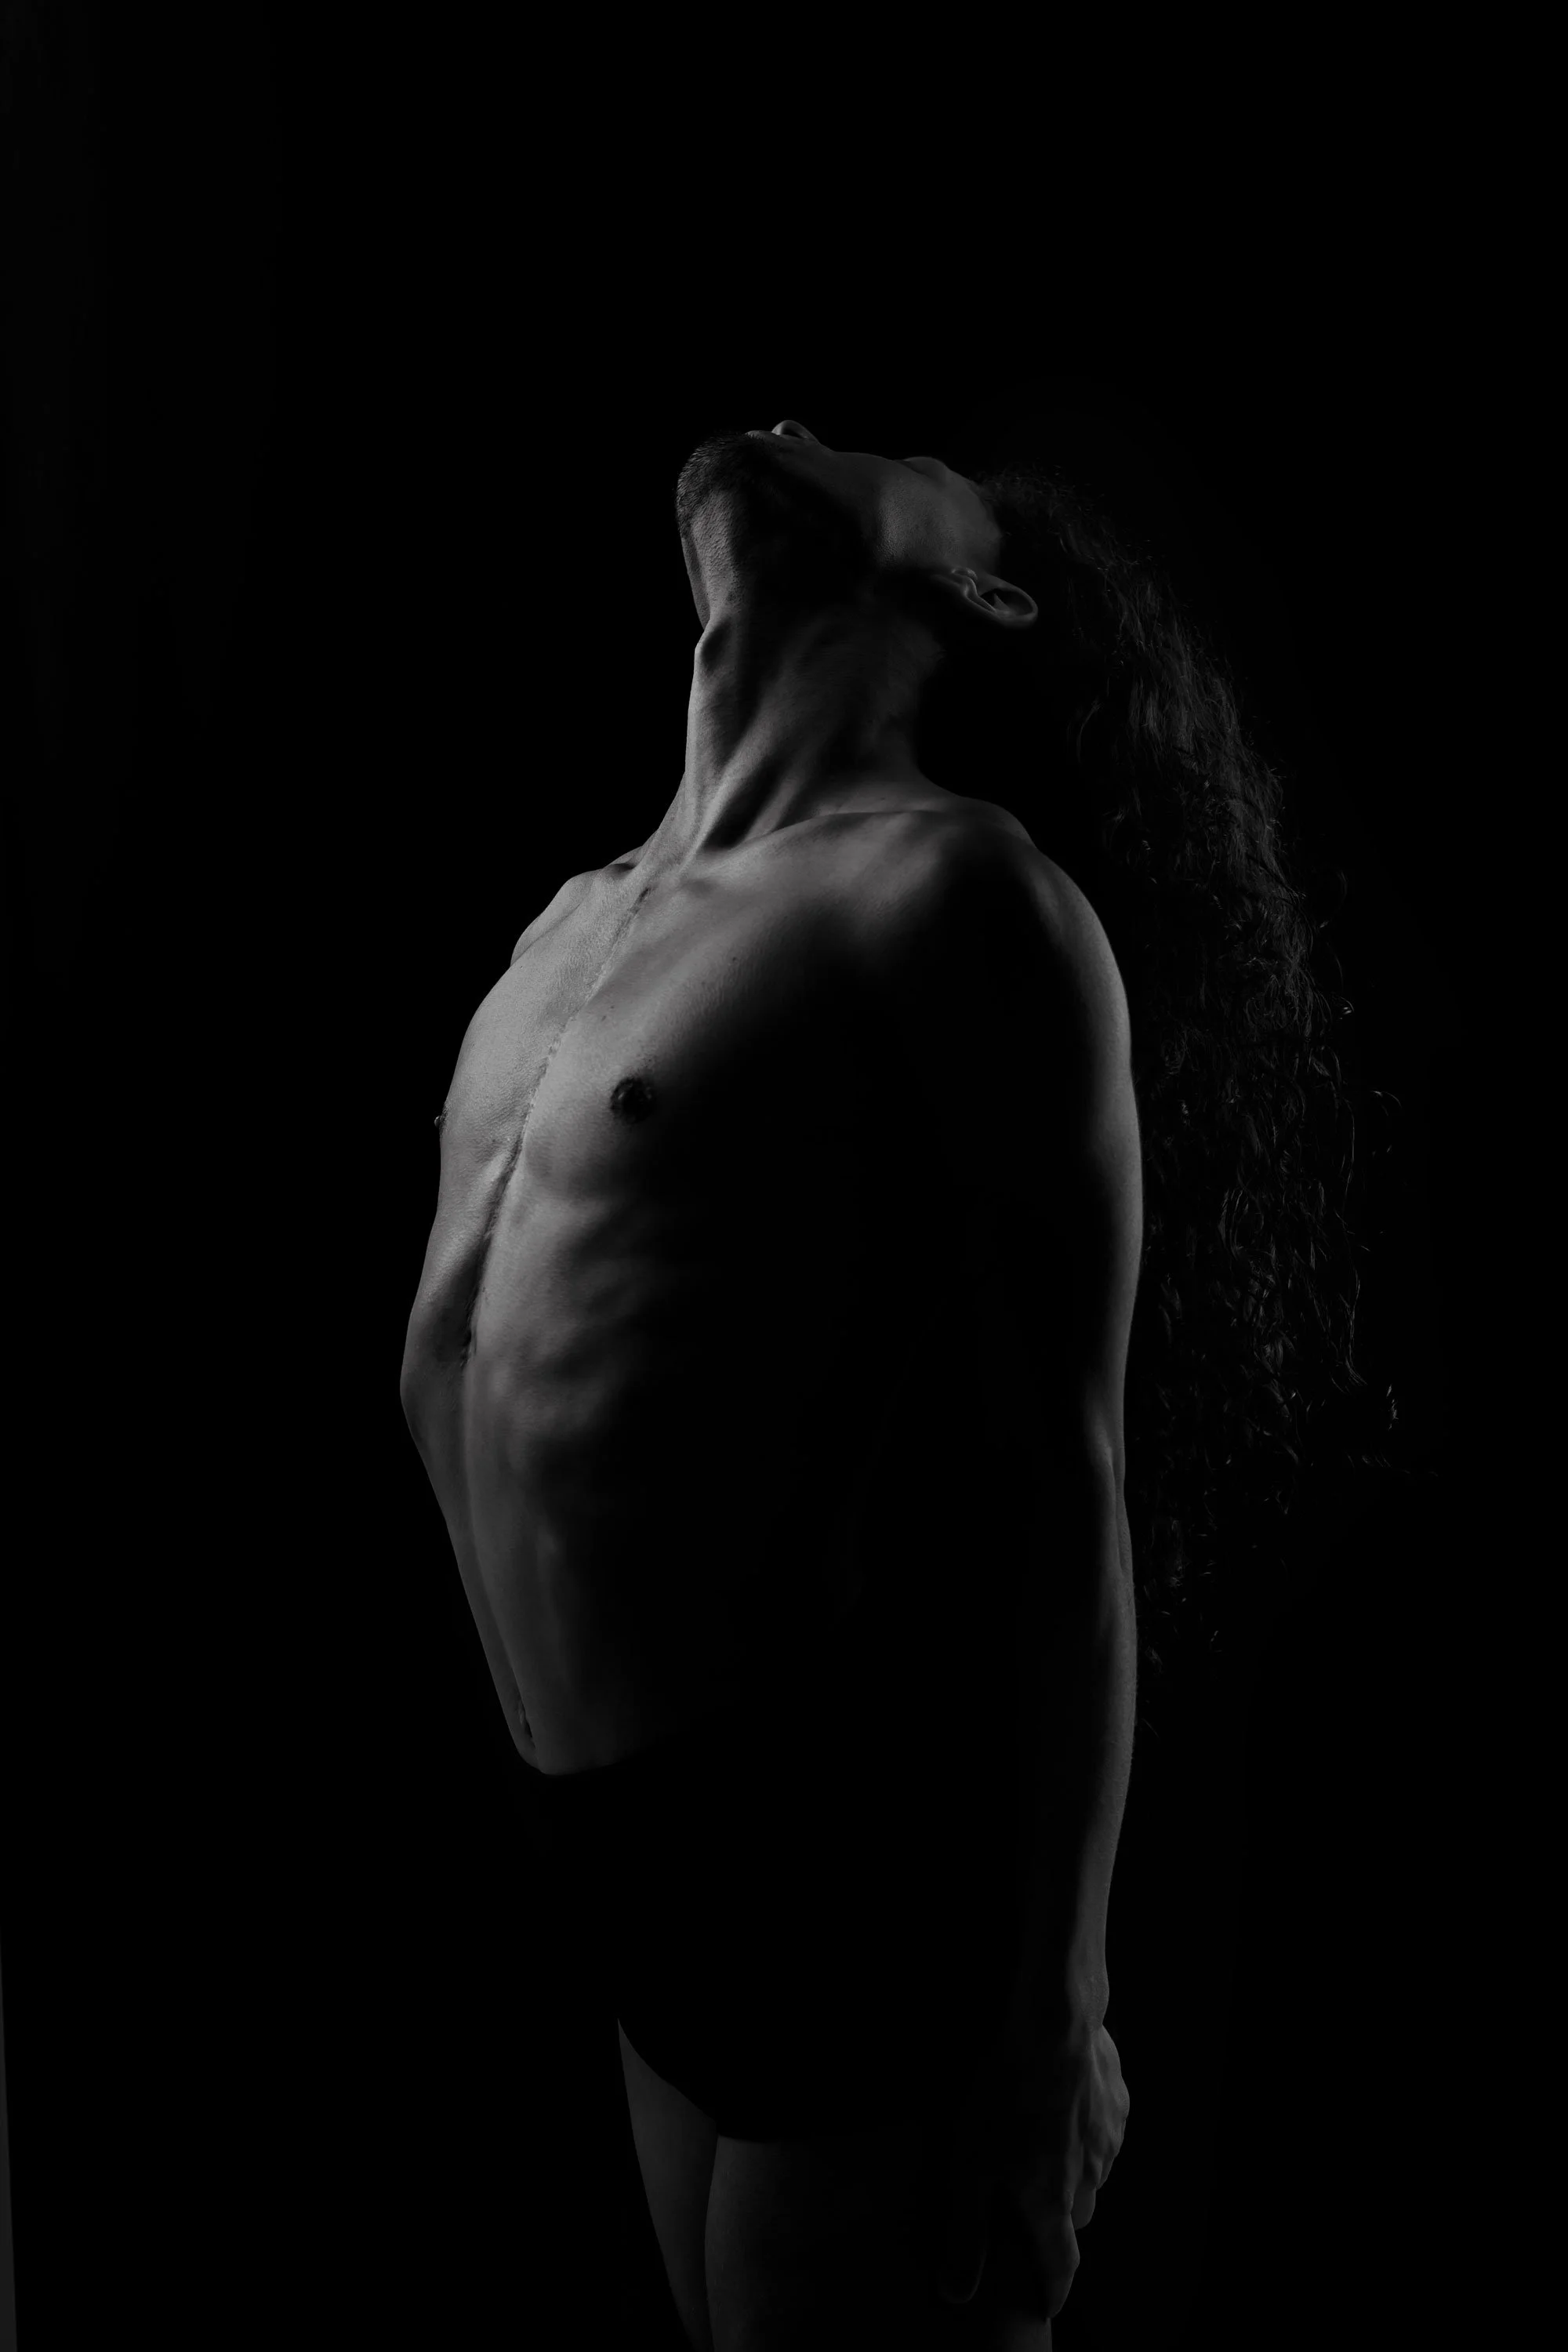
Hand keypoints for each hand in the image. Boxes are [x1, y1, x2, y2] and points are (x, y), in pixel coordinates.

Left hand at [934, 2015, 1129, 2323]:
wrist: (1052, 2025)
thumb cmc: (1002, 2094)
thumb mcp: (968, 2164)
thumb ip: (966, 2231)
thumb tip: (955, 2291)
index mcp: (1053, 2200)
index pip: (1061, 2263)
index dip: (1054, 2288)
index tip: (1049, 2302)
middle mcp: (1089, 2177)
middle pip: (1079, 2216)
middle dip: (1059, 2218)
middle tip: (1032, 2204)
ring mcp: (1107, 2138)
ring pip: (1093, 2171)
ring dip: (1072, 2169)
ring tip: (1042, 2143)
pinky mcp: (1117, 2102)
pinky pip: (1104, 2130)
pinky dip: (1086, 2129)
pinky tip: (1062, 2103)